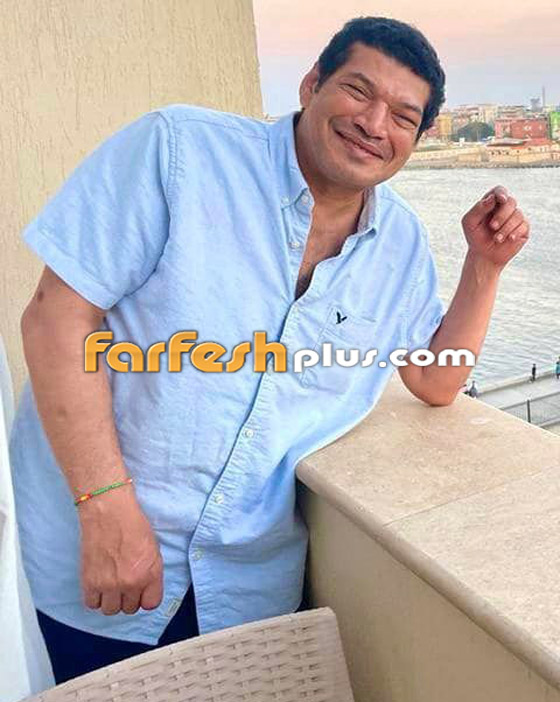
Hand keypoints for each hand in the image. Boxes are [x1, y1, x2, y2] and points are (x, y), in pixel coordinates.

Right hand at [78, 488, 162, 615]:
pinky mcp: (89, 582)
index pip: (151, 604)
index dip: (146, 597)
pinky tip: (98, 584)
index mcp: (150, 574)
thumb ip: (151, 574)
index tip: (141, 591)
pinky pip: (92, 604)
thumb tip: (146, 590)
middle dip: (128, 597)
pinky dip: (95, 597)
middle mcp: (130, 583)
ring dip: (111, 599)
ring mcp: (109, 585)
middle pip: (130, 608)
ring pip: (110, 610)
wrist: (109, 512)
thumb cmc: (133, 525)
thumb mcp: (153, 550)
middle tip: (124, 583)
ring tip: (111, 584)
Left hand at [461, 185, 529, 268]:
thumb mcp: (470, 222)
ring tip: (497, 239)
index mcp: (492, 203)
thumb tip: (493, 198)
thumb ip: (478, 208)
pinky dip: (514, 233)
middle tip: (492, 227)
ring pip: (517, 215)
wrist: (484, 256)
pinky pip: (524, 225)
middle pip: (511, 202)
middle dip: (502, 215)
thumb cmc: (475, 237)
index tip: (501, 199)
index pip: (499, 191)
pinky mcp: (523, 228)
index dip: (501, 193)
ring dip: (506, 228)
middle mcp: (505, 208)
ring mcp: (515, 217)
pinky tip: (509, 239)